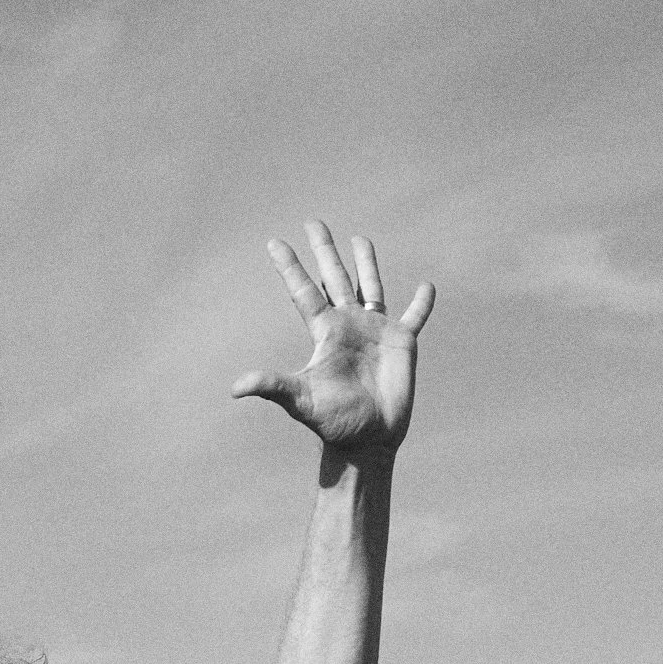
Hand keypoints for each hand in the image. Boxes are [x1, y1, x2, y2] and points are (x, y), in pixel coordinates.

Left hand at [232, 221, 432, 457]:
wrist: (368, 441)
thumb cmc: (334, 423)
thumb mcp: (301, 401)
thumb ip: (273, 386)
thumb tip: (236, 388)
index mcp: (325, 333)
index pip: (304, 291)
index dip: (290, 267)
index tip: (273, 242)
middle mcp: (349, 325)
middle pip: (335, 278)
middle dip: (325, 251)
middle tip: (313, 222)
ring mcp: (376, 331)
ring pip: (370, 287)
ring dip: (366, 263)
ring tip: (359, 239)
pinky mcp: (403, 342)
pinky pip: (415, 316)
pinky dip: (422, 303)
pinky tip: (426, 287)